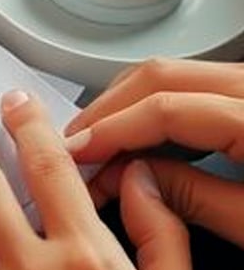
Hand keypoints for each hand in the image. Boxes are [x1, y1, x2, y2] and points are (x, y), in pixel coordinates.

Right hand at [64, 58, 243, 248]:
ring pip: (173, 72)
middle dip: (106, 110)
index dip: (110, 130)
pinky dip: (155, 102)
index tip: (75, 154)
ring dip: (126, 103)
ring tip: (100, 140)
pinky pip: (192, 82)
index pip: (164, 108)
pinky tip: (138, 133)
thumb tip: (137, 181)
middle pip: (159, 75)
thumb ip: (195, 198)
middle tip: (73, 145)